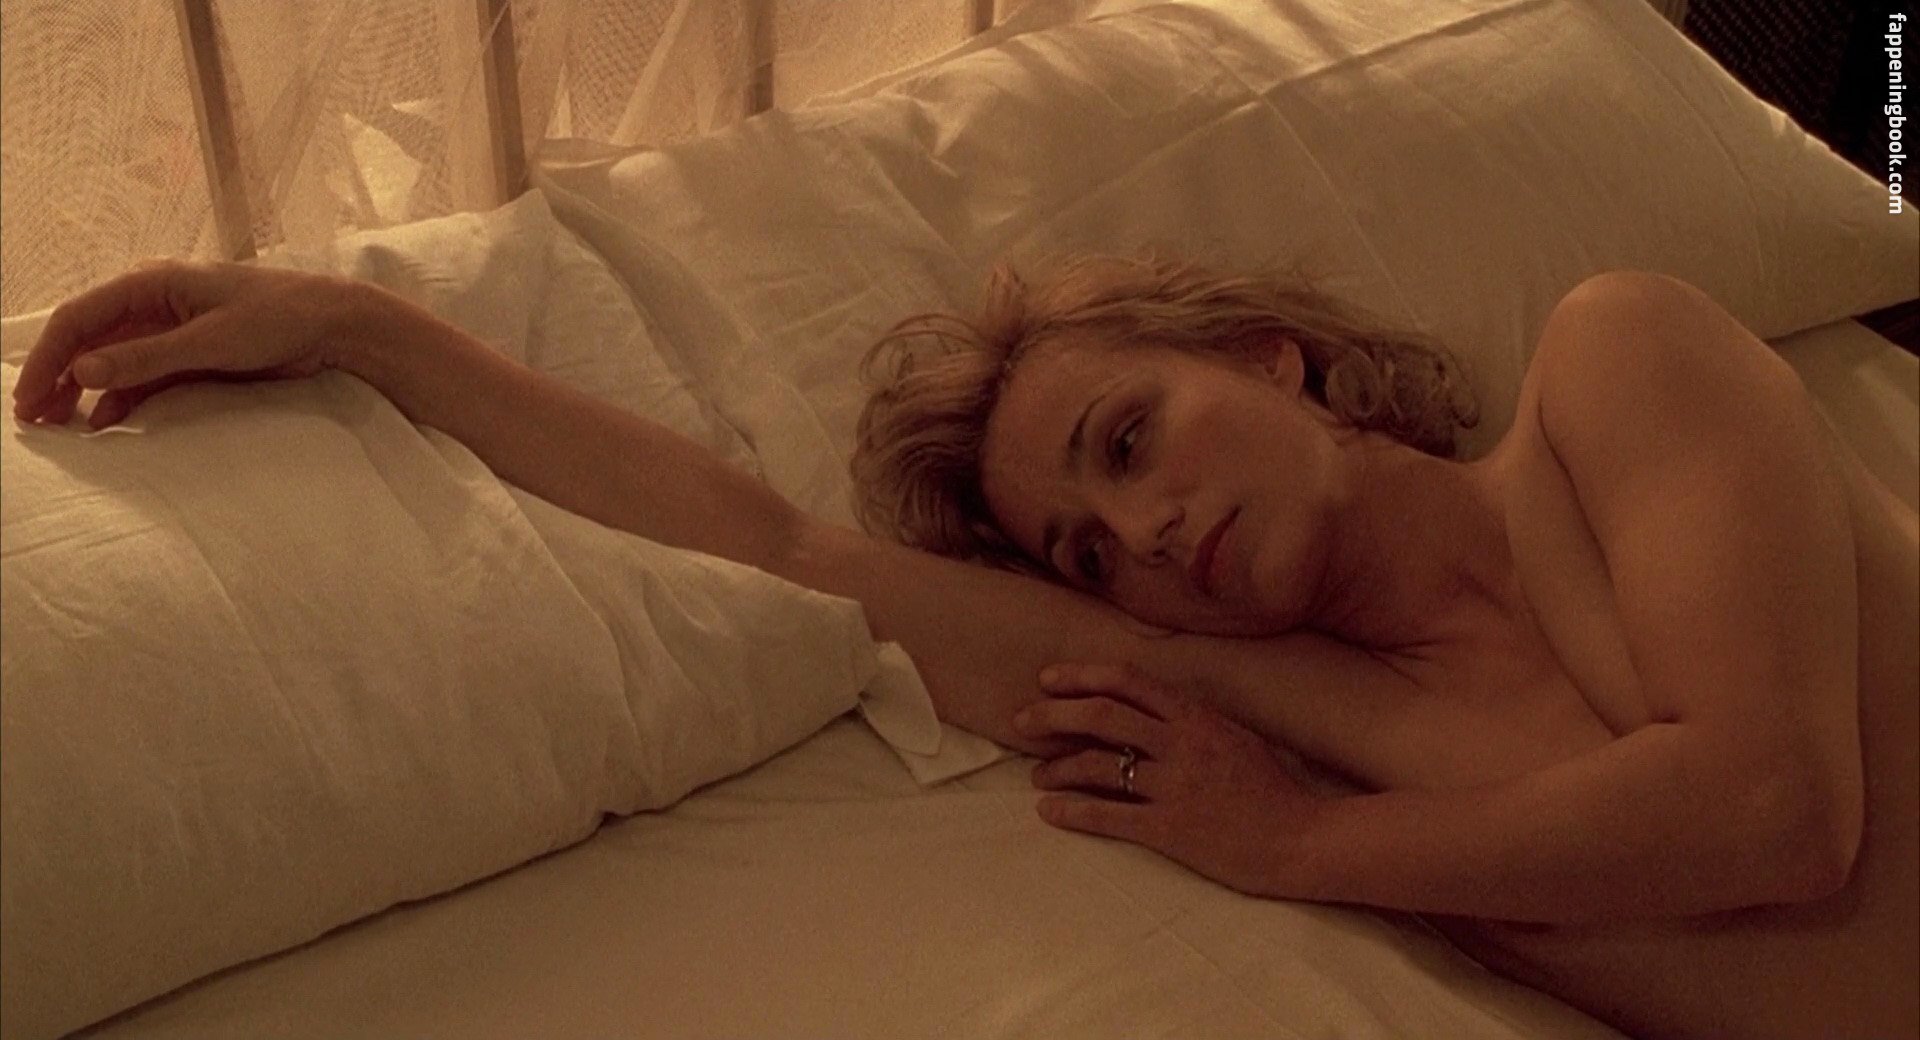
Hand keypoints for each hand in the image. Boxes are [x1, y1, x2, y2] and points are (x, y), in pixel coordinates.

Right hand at [11, 260, 362, 428]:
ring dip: (85, 391)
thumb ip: (147, 358)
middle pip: (90, 340)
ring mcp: (173, 330)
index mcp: (152, 283)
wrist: (336, 325)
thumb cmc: (279, 317)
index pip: (80, 318)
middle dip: (58, 377)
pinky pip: (145, 376)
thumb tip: (82, 373)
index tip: (28, 398)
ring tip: (61, 427)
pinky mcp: (193, 355)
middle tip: (34, 420)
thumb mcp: (211, 341)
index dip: (49, 358)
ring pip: (113, 361)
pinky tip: (105, 422)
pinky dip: (122, 398)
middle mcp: (155, 303)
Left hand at [1015, 662, 1325, 899]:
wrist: (1303, 838)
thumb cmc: (1273, 789)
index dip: (1082, 676)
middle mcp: (1182, 744)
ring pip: (1100, 766)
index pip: (1128, 681)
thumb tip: (1147, 707)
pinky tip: (1049, 811)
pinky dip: (1074, 812)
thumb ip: (1191, 720)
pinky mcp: (1172, 829)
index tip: (1048, 680)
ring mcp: (1176, 787)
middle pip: (1103, 716)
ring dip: (1059, 767)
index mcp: (1197, 716)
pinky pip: (1111, 816)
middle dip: (1055, 715)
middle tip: (1023, 720)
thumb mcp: (1234, 735)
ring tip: (1037, 775)